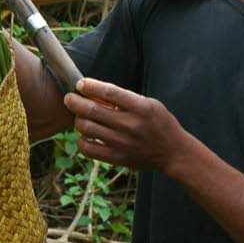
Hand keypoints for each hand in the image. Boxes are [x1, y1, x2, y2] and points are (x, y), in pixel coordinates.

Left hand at [62, 78, 189, 171]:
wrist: (173, 152)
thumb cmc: (160, 123)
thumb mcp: (149, 104)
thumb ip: (125, 99)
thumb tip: (95, 92)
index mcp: (140, 107)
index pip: (109, 92)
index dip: (90, 86)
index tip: (81, 84)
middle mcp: (130, 125)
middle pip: (92, 110)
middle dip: (75, 102)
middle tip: (69, 98)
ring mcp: (123, 143)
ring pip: (87, 128)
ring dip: (77, 120)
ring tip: (78, 116)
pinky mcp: (118, 158)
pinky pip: (89, 149)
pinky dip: (81, 141)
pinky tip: (84, 136)